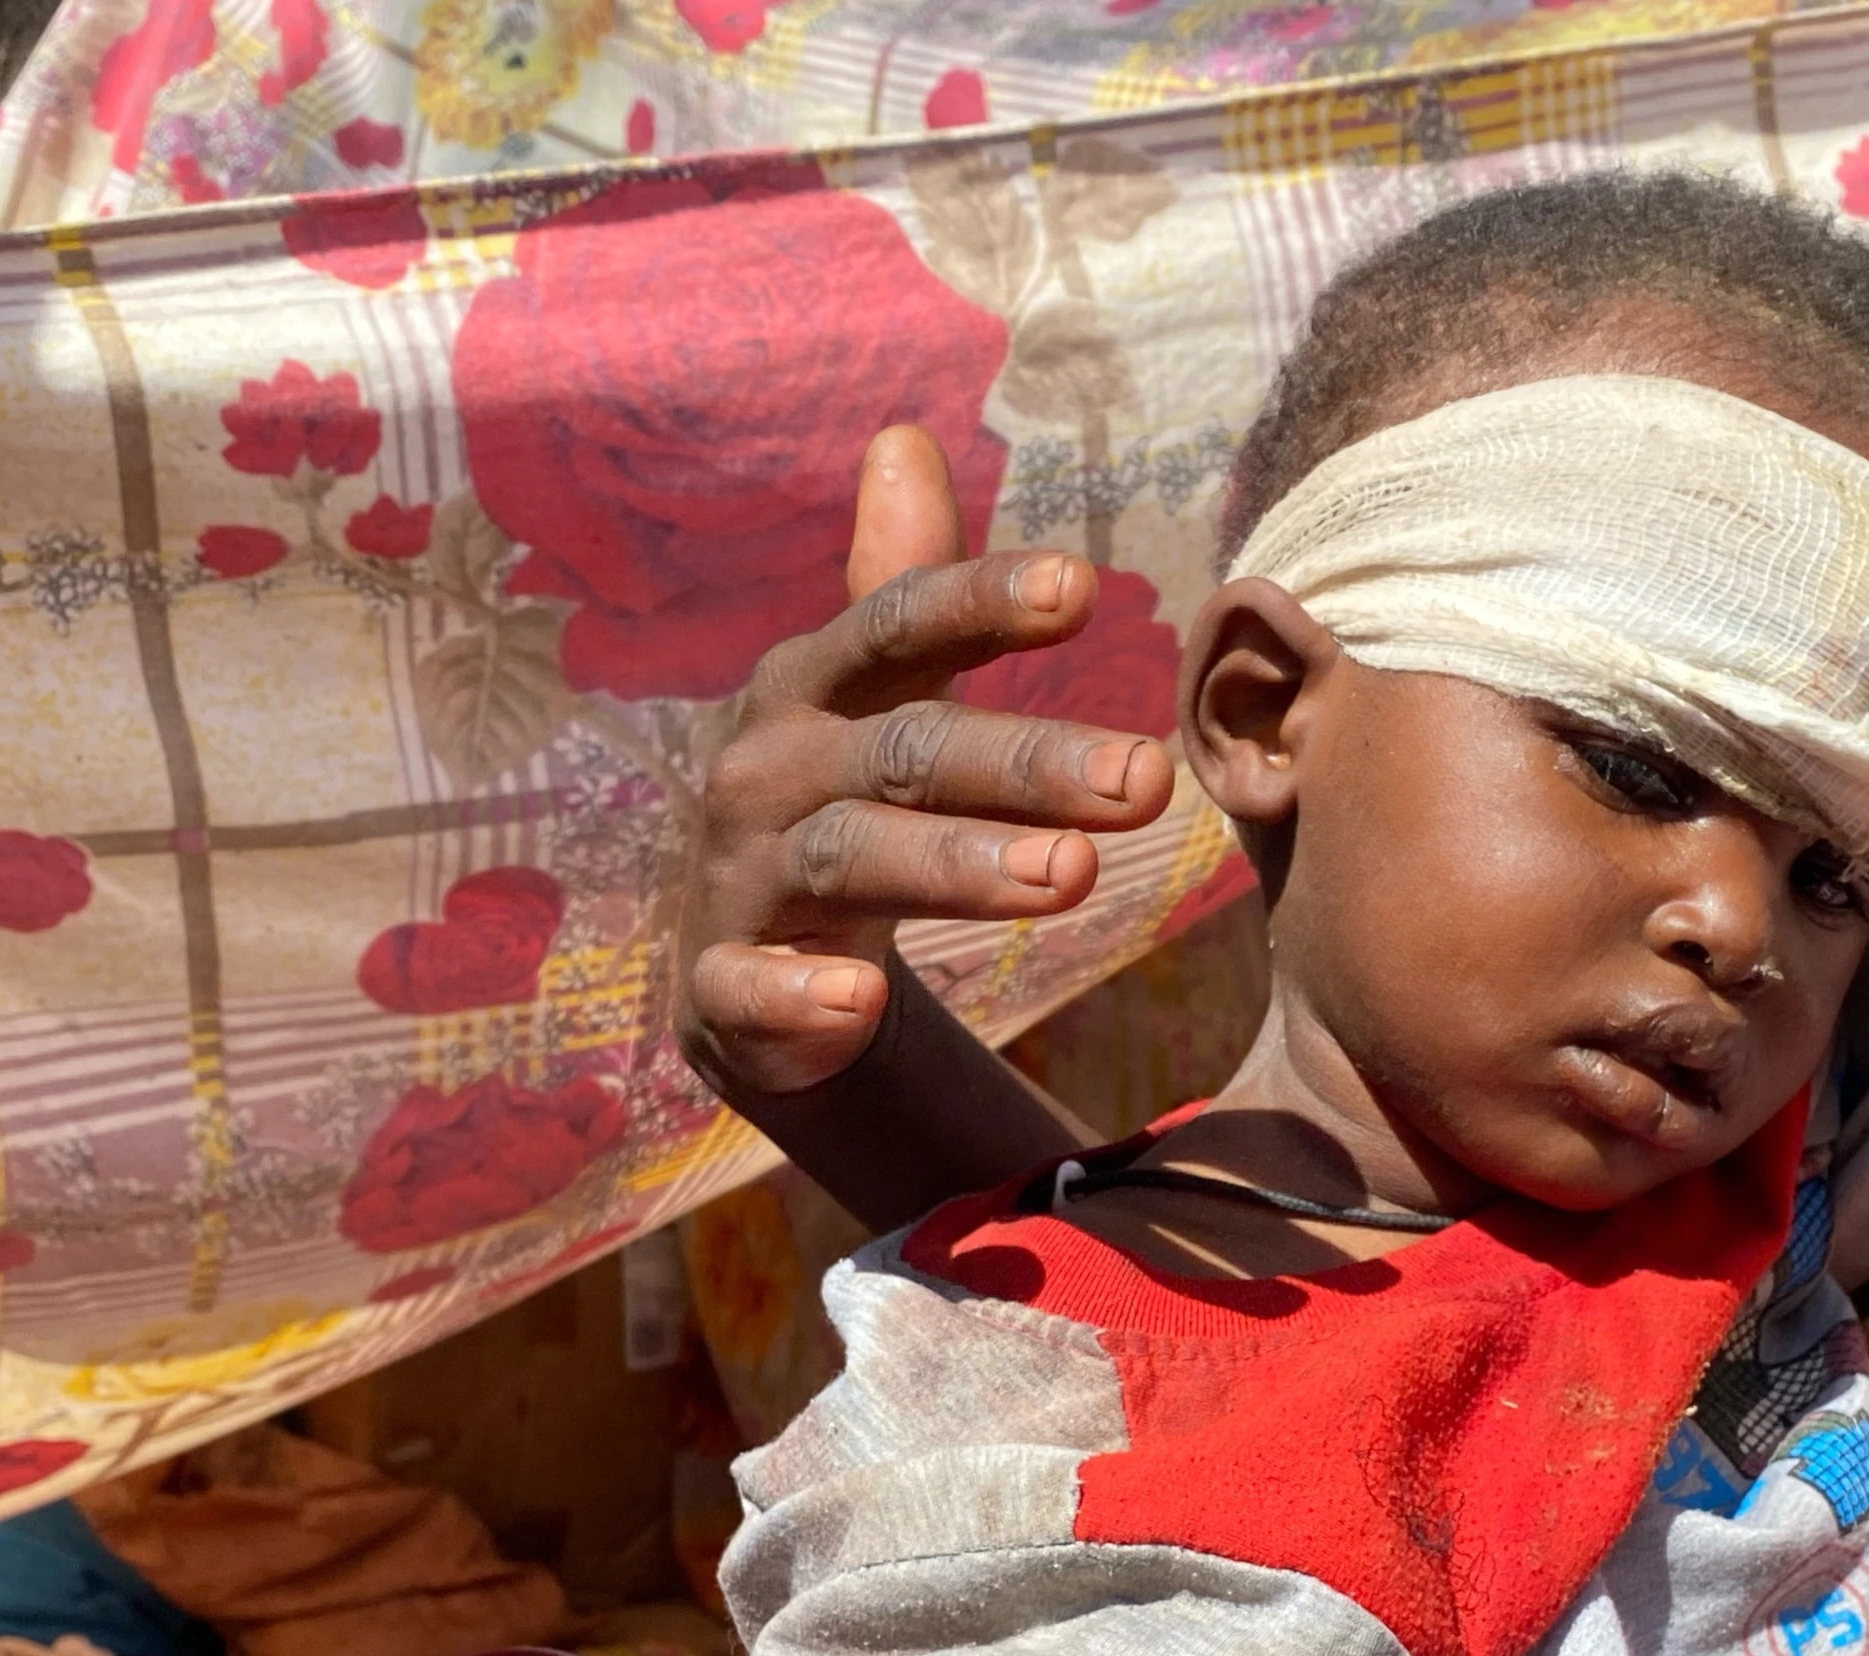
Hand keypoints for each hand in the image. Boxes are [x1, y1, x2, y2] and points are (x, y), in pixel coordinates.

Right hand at [675, 425, 1176, 1100]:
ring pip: (850, 860)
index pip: (897, 627)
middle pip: (905, 752)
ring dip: (957, 866)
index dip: (979, 603)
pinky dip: (798, 996)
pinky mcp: (721, 985)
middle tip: (1147, 782)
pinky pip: (751, 987)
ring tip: (1073, 878)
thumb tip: (904, 437)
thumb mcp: (867, 692)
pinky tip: (858, 1005)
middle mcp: (770, 767)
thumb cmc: (836, 799)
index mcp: (814, 686)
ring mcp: (741, 875)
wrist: (735, 963)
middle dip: (1025, 764)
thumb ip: (899, 579)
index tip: (1082, 591)